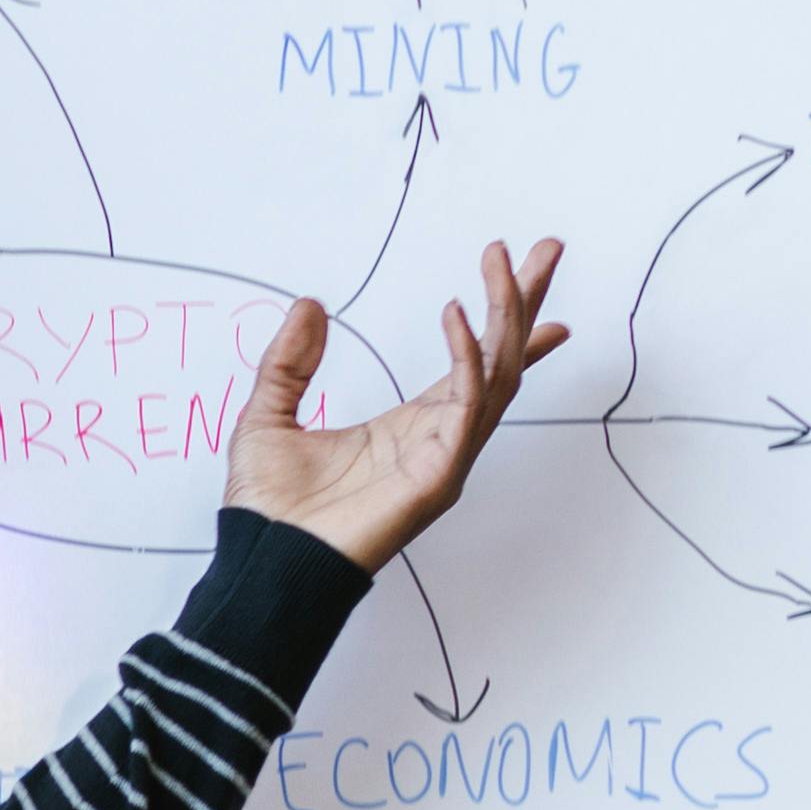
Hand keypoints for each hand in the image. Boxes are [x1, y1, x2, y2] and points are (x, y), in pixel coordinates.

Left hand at [220, 237, 574, 570]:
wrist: (264, 561)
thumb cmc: (271, 509)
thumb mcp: (270, 413)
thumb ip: (291, 360)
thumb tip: (309, 306)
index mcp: (410, 426)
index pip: (474, 366)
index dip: (504, 323)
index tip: (526, 277)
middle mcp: (438, 437)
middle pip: (501, 361)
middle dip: (525, 302)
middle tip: (546, 248)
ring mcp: (445, 456)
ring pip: (497, 374)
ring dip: (506, 314)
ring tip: (502, 262)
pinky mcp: (439, 473)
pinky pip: (467, 403)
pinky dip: (467, 355)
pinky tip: (457, 313)